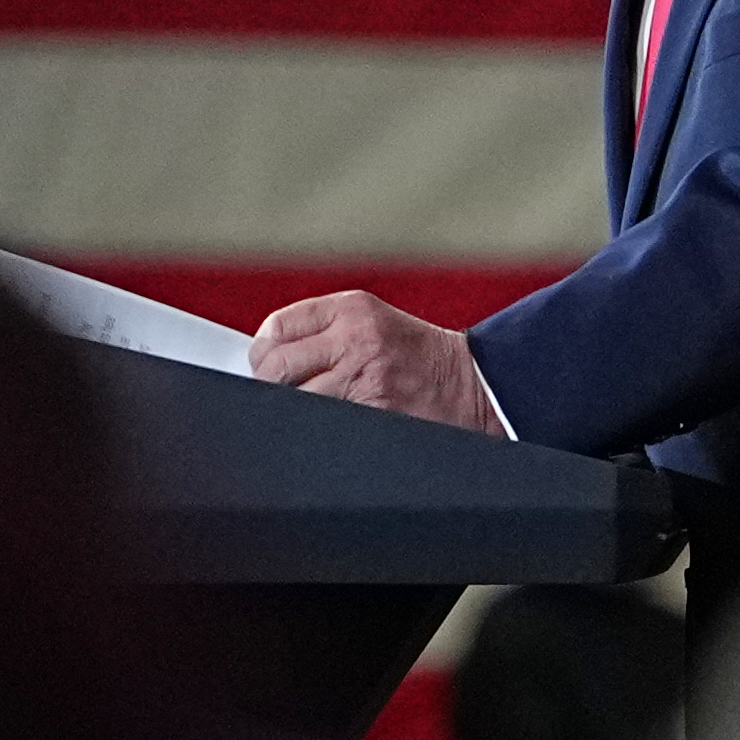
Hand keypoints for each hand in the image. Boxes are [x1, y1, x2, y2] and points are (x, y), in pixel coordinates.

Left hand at [250, 292, 508, 433]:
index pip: (277, 328)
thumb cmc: (420, 358)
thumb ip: (325, 333)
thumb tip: (267, 359)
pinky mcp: (372, 412)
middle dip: (268, 385)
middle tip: (279, 395)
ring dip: (289, 411)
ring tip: (305, 413)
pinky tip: (325, 427)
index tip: (266, 366)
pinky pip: (319, 424)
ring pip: (291, 400)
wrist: (476, 386)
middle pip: (274, 366)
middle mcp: (355, 339)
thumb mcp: (375, 324)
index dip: (263, 352)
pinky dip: (313, 429)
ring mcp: (363, 378)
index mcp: (353, 309)